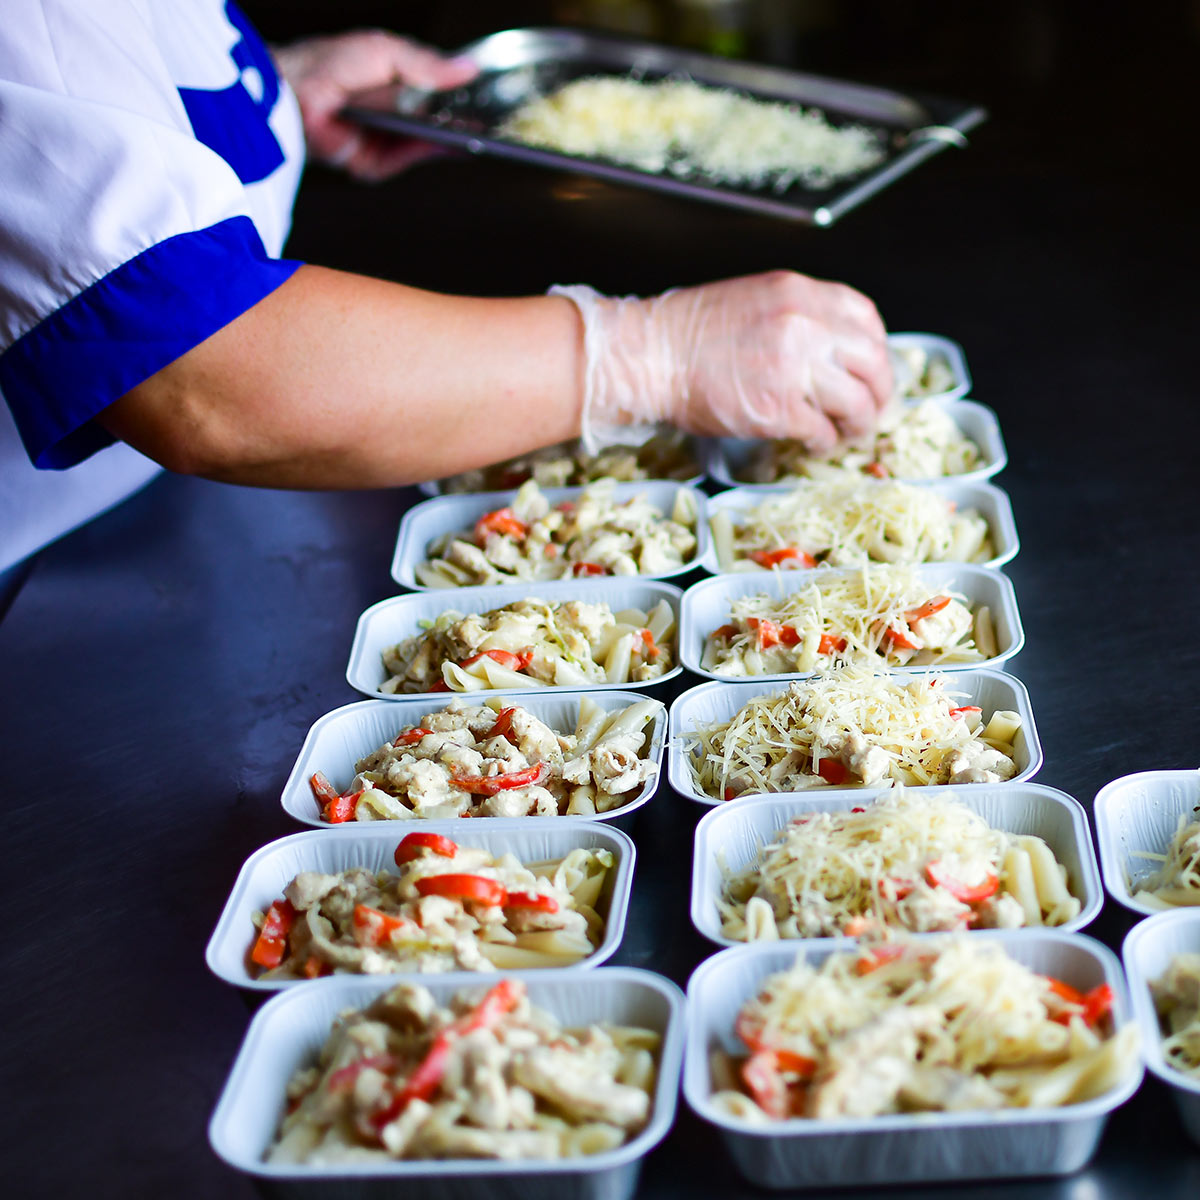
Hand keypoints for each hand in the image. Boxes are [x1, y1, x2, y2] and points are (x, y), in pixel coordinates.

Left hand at [273, 30, 476, 180]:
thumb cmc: (327, 64)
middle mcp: (391, 115)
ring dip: (454, 138)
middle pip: (438, 123)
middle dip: (464, 121)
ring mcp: (386, 142)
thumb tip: (467, 68)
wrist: (293, 95)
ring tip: (480, 130)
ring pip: (429, 144)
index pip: (437, 94)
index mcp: (394, 84)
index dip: (463, 98)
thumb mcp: (386, 51)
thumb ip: (427, 63)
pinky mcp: (377, 165)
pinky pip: (411, 159)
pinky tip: (452, 143)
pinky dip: (432, 152)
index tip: (490, 99)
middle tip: (492, 118)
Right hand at [552, 270, 891, 453]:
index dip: (876, 350)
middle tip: (870, 409)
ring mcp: (795, 368)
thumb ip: (799, 317)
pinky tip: (813, 441)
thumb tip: (832, 350)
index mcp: (801, 294)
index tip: (871, 370)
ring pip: (856, 402)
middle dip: (879, 392)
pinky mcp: (779, 409)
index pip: (866, 319)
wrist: (650, 356)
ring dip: (857, 423)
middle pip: (873, 363)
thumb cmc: (689, 333)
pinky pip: (822, 430)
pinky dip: (823, 441)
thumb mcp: (755, 300)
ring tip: (846, 431)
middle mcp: (806, 325)